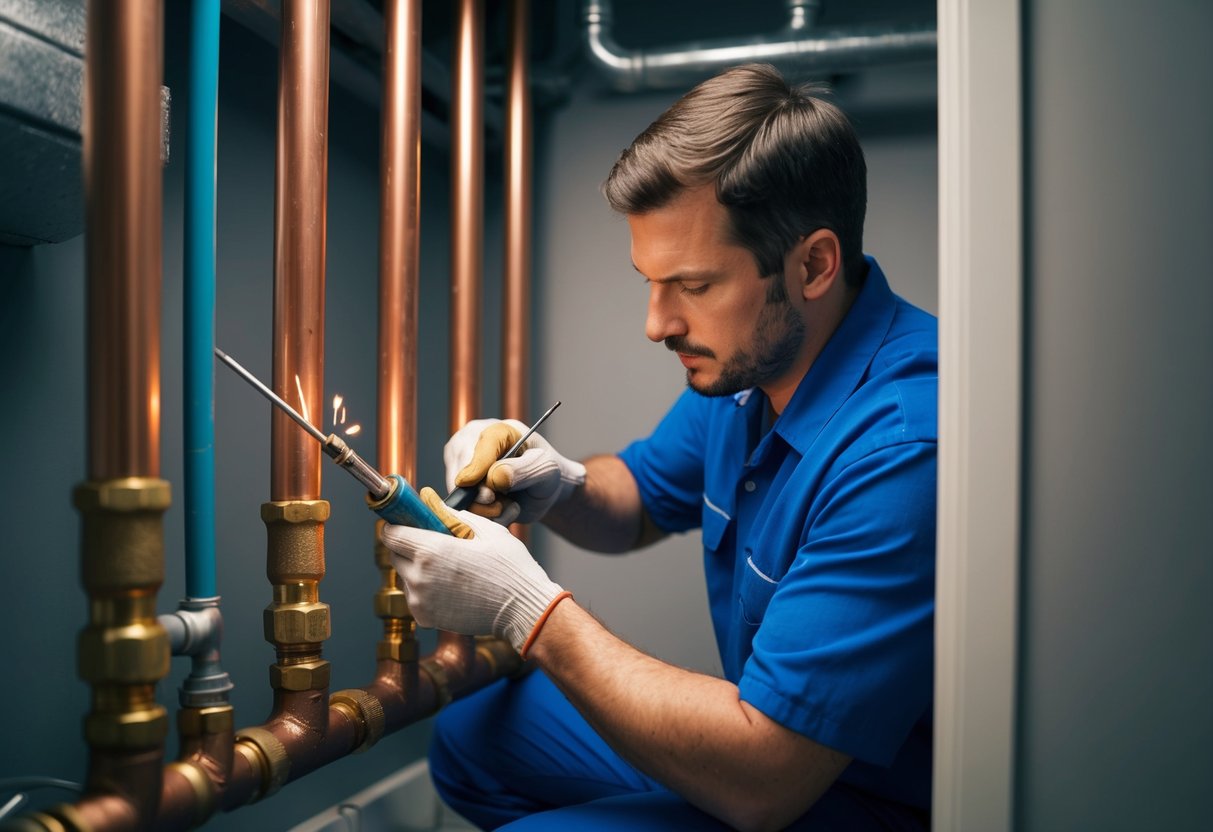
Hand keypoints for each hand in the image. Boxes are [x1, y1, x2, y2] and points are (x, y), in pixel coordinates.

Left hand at [381, 487, 564, 651]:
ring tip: (448, 569)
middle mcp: (419, 577)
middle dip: (408, 546)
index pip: (391, 534)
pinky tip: (450, 587)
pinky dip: (425, 590)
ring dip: (417, 569)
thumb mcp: (487, 530)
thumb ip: (454, 516)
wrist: (522, 609)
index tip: (407, 523)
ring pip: (405, 577)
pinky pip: (415, 597)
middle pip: (395, 555)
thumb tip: (434, 505)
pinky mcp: (425, 618)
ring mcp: (420, 600)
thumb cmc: (510, 568)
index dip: (397, 525)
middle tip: (434, 545)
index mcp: (431, 550)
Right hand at [444, 419, 585, 524]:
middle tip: (509, 505)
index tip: (481, 489)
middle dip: (484, 497)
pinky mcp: (457, 486)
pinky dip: (482, 515)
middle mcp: (471, 443)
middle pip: (462, 473)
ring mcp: (460, 464)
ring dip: (485, 510)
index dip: (478, 468)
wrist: (542, 490)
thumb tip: (494, 477)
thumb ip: (523, 471)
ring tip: (508, 505)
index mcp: (497, 430)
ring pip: (459, 494)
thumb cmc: (546, 473)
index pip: (481, 447)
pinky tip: (499, 509)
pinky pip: (461, 508)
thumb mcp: (546, 470)